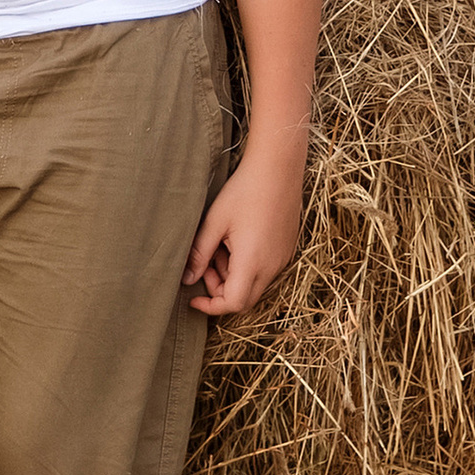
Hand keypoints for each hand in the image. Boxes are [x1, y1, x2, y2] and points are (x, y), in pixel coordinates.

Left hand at [183, 144, 304, 317]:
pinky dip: (247, 266)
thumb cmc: (244, 191)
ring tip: (221, 245)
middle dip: (220, 290)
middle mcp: (272, 266)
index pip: (233, 304)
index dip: (211, 306)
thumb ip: (199, 254)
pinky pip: (266, 270)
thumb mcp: (214, 222)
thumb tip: (186, 278)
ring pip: (255, 284)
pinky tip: (237, 240)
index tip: (194, 298)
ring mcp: (283, 258)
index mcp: (253, 262)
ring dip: (234, 276)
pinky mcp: (287, 249)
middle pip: (245, 299)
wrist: (278, 167)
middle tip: (205, 265)